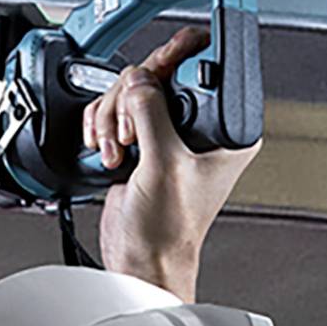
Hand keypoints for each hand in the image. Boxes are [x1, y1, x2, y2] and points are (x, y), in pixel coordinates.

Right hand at [83, 26, 260, 300]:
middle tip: (130, 130)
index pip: (204, 69)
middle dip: (133, 99)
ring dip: (113, 118)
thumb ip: (151, 114)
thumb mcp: (164, 165)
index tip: (155, 74)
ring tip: (121, 152)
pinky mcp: (140, 143)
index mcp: (224, 128)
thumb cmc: (169, 230)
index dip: (176, 65)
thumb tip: (140, 79)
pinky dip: (102, 126)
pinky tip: (109, 151)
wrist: (141, 260)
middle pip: (159, 73)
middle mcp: (198, 126)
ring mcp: (166, 132)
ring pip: (131, 90)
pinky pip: (115, 111)